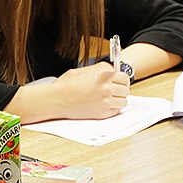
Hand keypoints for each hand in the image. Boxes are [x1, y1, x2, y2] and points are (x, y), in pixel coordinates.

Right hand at [7, 62, 128, 122]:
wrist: (56, 99)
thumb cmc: (66, 84)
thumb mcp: (83, 71)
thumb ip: (99, 71)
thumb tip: (111, 71)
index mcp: (103, 73)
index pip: (124, 76)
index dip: (120, 78)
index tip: (117, 81)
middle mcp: (106, 86)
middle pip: (126, 88)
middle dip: (121, 89)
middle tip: (114, 90)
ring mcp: (105, 100)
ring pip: (124, 100)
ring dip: (118, 99)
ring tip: (109, 98)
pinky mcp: (102, 112)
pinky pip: (116, 110)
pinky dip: (113, 108)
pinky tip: (104, 105)